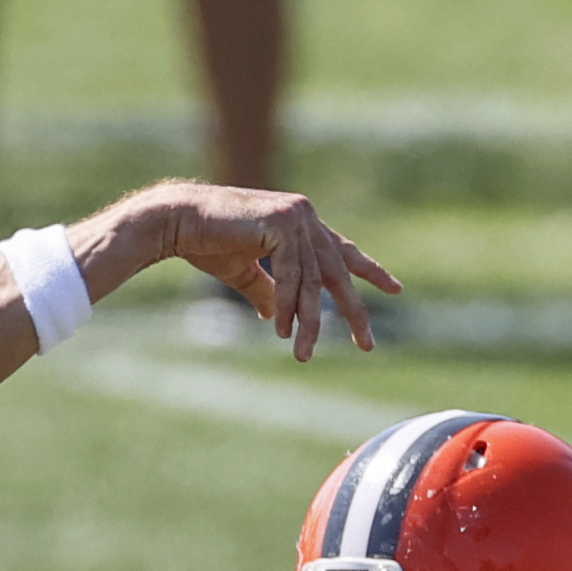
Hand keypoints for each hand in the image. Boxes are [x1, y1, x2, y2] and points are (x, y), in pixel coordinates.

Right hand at [90, 182, 397, 360]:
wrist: (176, 221)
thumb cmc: (207, 243)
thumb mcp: (245, 273)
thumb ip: (268, 291)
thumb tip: (279, 318)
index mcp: (301, 223)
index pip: (343, 251)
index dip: (369, 271)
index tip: (395, 289)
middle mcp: (305, 216)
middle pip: (338, 272)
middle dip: (353, 311)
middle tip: (366, 345)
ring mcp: (296, 216)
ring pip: (314, 282)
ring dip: (308, 323)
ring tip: (303, 354)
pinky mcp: (282, 222)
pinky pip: (293, 276)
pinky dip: (288, 306)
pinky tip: (282, 331)